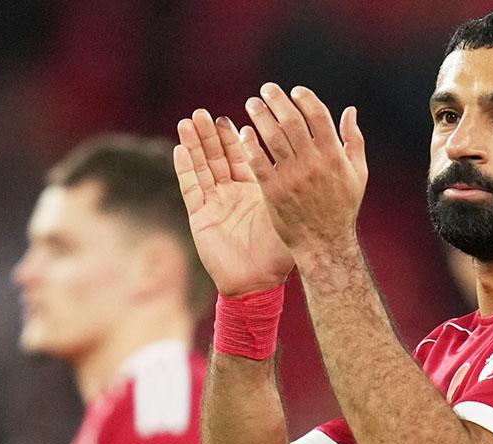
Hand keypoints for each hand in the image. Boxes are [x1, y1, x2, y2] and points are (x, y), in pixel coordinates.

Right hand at [175, 109, 293, 295]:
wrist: (259, 282)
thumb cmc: (278, 253)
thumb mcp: (287, 212)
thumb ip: (291, 184)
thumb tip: (312, 158)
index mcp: (255, 191)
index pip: (245, 156)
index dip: (238, 137)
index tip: (239, 116)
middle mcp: (233, 194)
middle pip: (220, 156)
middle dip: (212, 134)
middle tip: (206, 112)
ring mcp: (215, 203)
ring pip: (203, 167)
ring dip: (195, 144)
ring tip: (190, 120)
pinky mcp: (200, 216)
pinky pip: (191, 188)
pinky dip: (185, 168)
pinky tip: (180, 148)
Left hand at [240, 83, 367, 259]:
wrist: (325, 244)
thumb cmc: (342, 208)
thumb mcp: (358, 173)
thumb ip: (354, 140)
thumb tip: (350, 110)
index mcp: (334, 156)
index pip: (318, 116)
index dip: (305, 98)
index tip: (294, 91)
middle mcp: (313, 163)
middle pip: (291, 121)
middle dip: (277, 100)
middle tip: (266, 89)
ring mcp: (292, 177)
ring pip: (272, 137)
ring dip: (260, 116)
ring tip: (252, 104)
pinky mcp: (274, 191)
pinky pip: (258, 162)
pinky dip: (250, 145)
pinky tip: (243, 133)